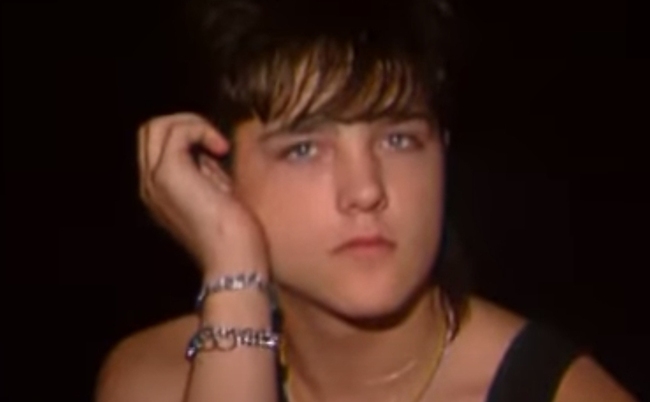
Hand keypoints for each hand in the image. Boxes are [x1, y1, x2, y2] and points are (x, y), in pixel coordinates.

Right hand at [137, 113, 267, 274]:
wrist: (233, 262)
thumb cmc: (235, 236)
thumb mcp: (218, 195)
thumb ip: (208, 172)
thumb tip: (212, 146)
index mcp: (159, 191)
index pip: (159, 145)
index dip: (188, 136)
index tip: (219, 151)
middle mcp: (149, 185)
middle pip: (151, 131)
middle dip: (187, 125)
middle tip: (217, 144)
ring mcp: (155, 179)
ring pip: (157, 126)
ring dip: (193, 125)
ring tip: (220, 147)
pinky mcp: (169, 173)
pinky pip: (176, 131)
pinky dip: (201, 130)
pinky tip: (222, 149)